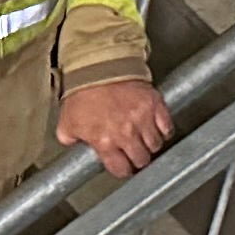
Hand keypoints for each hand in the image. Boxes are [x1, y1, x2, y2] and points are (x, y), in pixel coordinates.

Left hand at [57, 79, 175, 178]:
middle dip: (138, 159)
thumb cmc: (83, 91)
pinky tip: (156, 128)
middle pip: (142, 160)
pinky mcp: (155, 105)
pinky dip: (163, 130)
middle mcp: (126, 134)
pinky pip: (167, 127)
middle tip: (134, 153)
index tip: (123, 166)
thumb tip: (71, 145)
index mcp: (104, 141)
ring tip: (144, 139)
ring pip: (156, 145)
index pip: (121, 169)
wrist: (98, 65)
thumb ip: (69, 138)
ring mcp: (143, 120)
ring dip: (150, 144)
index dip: (122, 169)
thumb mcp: (67, 120)